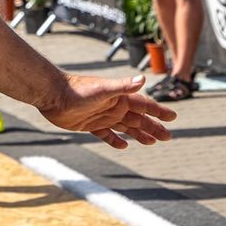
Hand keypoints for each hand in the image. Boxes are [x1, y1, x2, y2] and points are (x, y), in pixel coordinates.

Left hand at [38, 73, 176, 148]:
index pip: (144, 105)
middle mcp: (113, 106)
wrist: (52, 95)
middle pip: (138, 118)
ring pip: (126, 127)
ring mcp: (102, 115)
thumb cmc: (77, 90)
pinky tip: (123, 146)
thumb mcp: (103, 89)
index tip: (173, 117)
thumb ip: (123, 86)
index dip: (158, 111)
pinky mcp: (90, 124)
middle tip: (168, 137)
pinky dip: (115, 140)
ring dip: (139, 134)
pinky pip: (107, 134)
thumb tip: (143, 78)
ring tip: (152, 142)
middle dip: (153, 126)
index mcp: (120, 98)